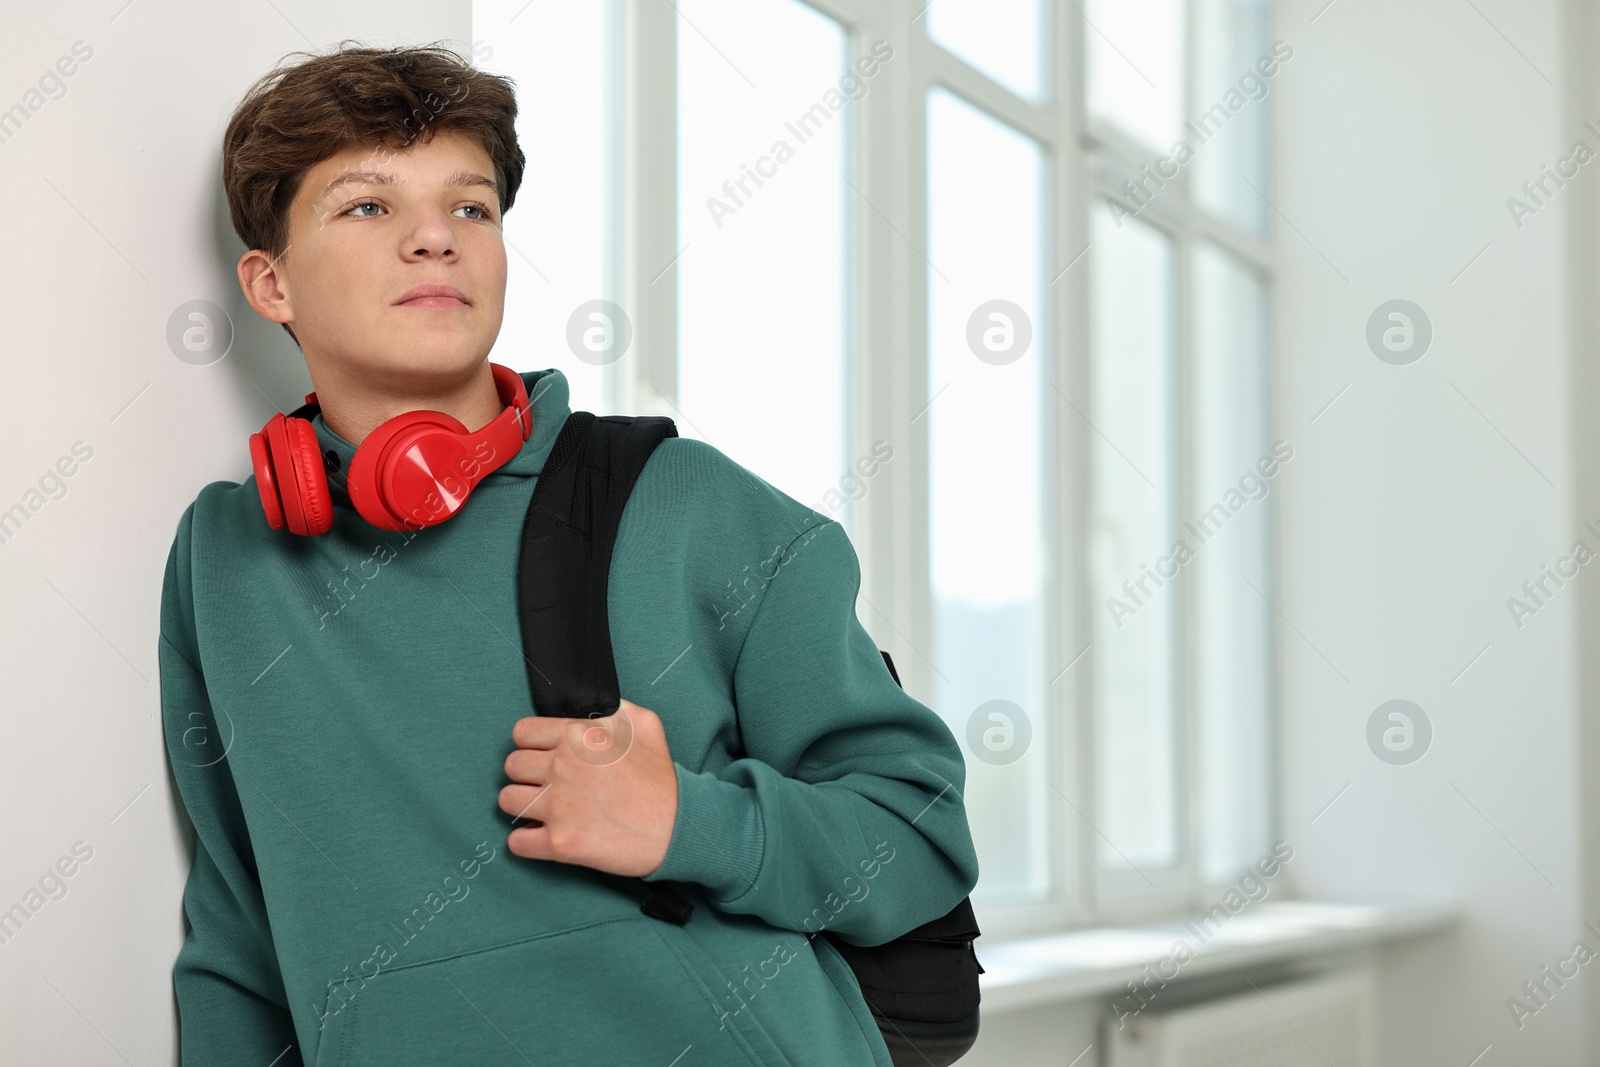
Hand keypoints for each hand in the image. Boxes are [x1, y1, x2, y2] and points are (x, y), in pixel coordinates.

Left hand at [499, 698, 678, 877]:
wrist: (678, 827)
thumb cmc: (661, 777)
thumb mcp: (645, 724)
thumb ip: (612, 708)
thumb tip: (593, 707)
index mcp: (578, 736)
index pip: (521, 733)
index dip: (530, 744)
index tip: (542, 755)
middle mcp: (562, 767)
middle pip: (511, 766)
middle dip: (526, 774)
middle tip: (545, 783)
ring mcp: (558, 806)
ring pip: (507, 801)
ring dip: (522, 805)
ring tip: (541, 809)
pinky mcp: (560, 842)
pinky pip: (517, 842)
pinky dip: (526, 841)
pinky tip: (541, 836)